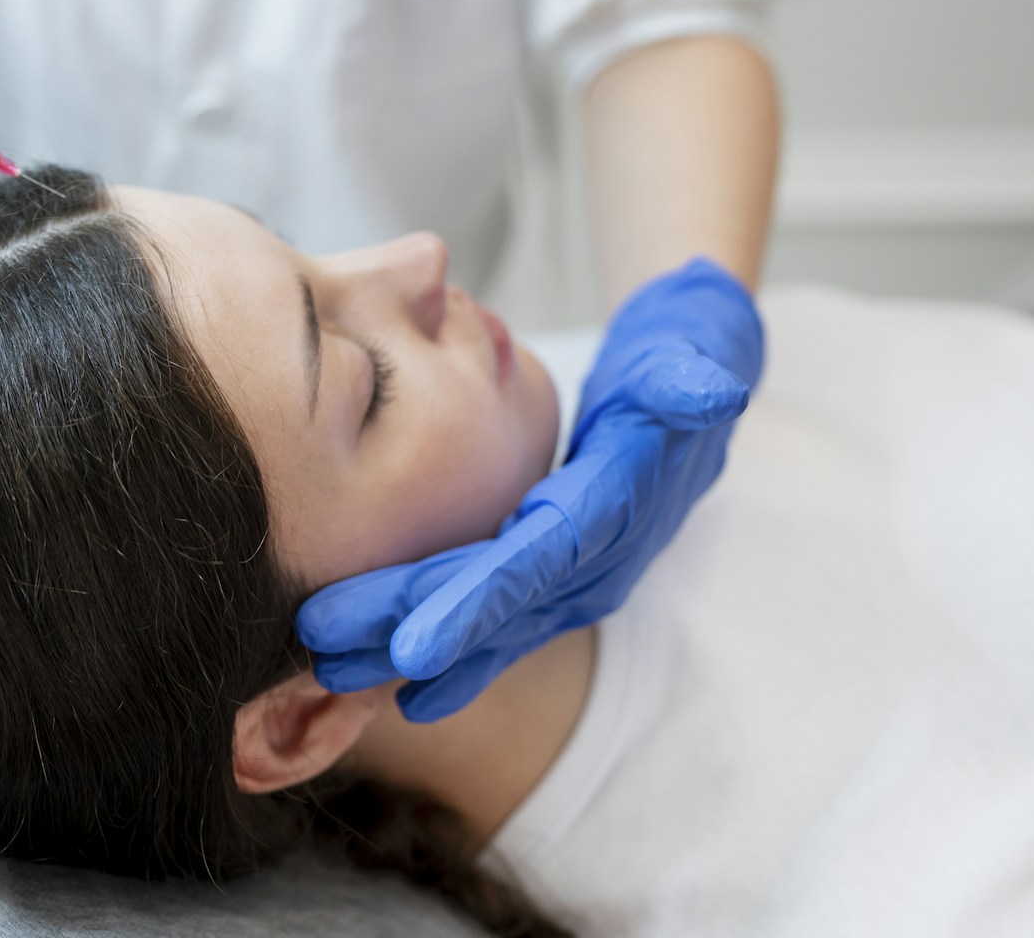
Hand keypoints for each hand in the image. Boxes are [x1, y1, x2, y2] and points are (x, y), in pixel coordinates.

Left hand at [297, 258, 763, 721]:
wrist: (702, 377)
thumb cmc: (683, 353)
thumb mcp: (689, 352)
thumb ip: (685, 378)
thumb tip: (707, 391)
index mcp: (614, 505)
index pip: (535, 563)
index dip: (474, 605)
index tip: (412, 648)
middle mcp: (595, 559)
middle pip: (489, 606)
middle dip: (405, 635)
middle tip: (326, 656)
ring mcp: (572, 576)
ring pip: (480, 625)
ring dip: (402, 652)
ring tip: (326, 670)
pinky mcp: (549, 574)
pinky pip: (488, 622)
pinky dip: (434, 651)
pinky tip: (374, 682)